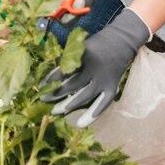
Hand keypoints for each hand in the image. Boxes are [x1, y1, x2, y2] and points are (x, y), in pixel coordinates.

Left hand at [40, 8, 151, 126]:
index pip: (64, 70)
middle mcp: (94, 68)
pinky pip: (102, 103)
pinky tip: (81, 124)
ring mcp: (104, 79)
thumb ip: (69, 57)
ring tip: (55, 111)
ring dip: (69, 105)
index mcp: (84, 55)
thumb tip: (52, 73)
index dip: (51, 79)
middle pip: (72, 85)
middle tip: (44, 100)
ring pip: (84, 96)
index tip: (41, 86)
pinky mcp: (112, 86)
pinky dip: (92, 114)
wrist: (122, 40)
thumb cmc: (98, 42)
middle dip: (56, 93)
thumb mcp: (82, 45)